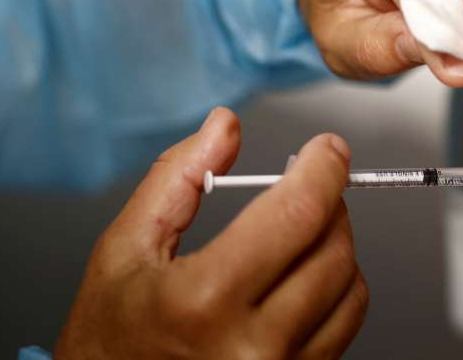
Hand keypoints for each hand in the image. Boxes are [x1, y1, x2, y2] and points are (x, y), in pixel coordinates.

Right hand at [55, 109, 366, 358]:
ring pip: (350, 285)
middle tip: (306, 188)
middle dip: (328, 203)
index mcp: (204, 300)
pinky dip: (336, 289)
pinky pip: (346, 323)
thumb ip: (178, 178)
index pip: (298, 214)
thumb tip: (224, 125)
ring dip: (334, 245)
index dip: (324, 169)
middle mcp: (252, 345)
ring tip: (295, 237)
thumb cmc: (112, 338)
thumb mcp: (124, 250)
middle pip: (333, 247)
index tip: (328, 149)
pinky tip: (300, 278)